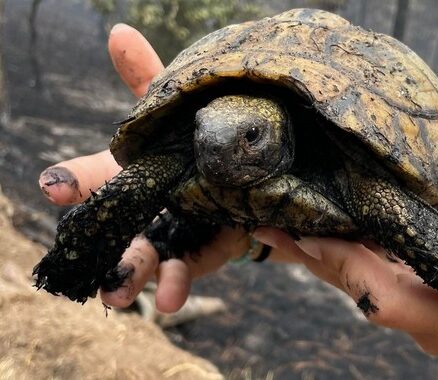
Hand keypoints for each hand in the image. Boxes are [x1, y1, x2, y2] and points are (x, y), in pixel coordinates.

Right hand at [38, 24, 256, 311]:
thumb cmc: (194, 145)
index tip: (54, 186)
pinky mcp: (194, 255)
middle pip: (113, 228)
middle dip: (103, 243)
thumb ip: (147, 80)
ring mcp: (165, 235)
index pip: (94, 174)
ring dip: (130, 276)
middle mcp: (140, 209)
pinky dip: (175, 286)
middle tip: (89, 258)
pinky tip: (172, 299)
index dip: (74, 179)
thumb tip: (119, 31)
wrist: (239, 180)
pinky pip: (182, 272)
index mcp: (129, 172)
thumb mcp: (174, 115)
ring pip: (140, 259)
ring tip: (121, 294)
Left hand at [253, 114, 437, 376]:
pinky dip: (360, 263)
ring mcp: (425, 324)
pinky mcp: (432, 316)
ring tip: (291, 227)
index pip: (369, 282)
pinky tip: (343, 239)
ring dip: (330, 258)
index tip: (286, 230)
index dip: (326, 254)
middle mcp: (424, 324)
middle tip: (267, 224)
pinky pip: (384, 288)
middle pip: (356, 287)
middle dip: (312, 255)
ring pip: (366, 289)